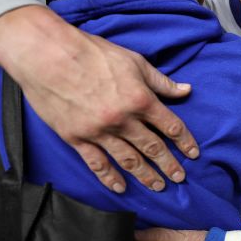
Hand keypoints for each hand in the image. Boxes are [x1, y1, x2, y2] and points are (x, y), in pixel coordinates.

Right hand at [0, 5, 199, 192]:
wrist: (47, 55)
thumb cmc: (92, 53)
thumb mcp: (134, 61)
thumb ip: (161, 81)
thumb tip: (186, 90)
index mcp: (140, 99)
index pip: (171, 126)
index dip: (185, 141)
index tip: (193, 153)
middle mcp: (123, 119)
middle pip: (153, 147)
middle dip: (169, 164)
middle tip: (180, 177)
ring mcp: (99, 132)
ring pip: (128, 160)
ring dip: (146, 175)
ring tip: (158, 186)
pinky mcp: (76, 138)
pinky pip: (97, 163)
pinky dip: (110, 178)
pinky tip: (121, 187)